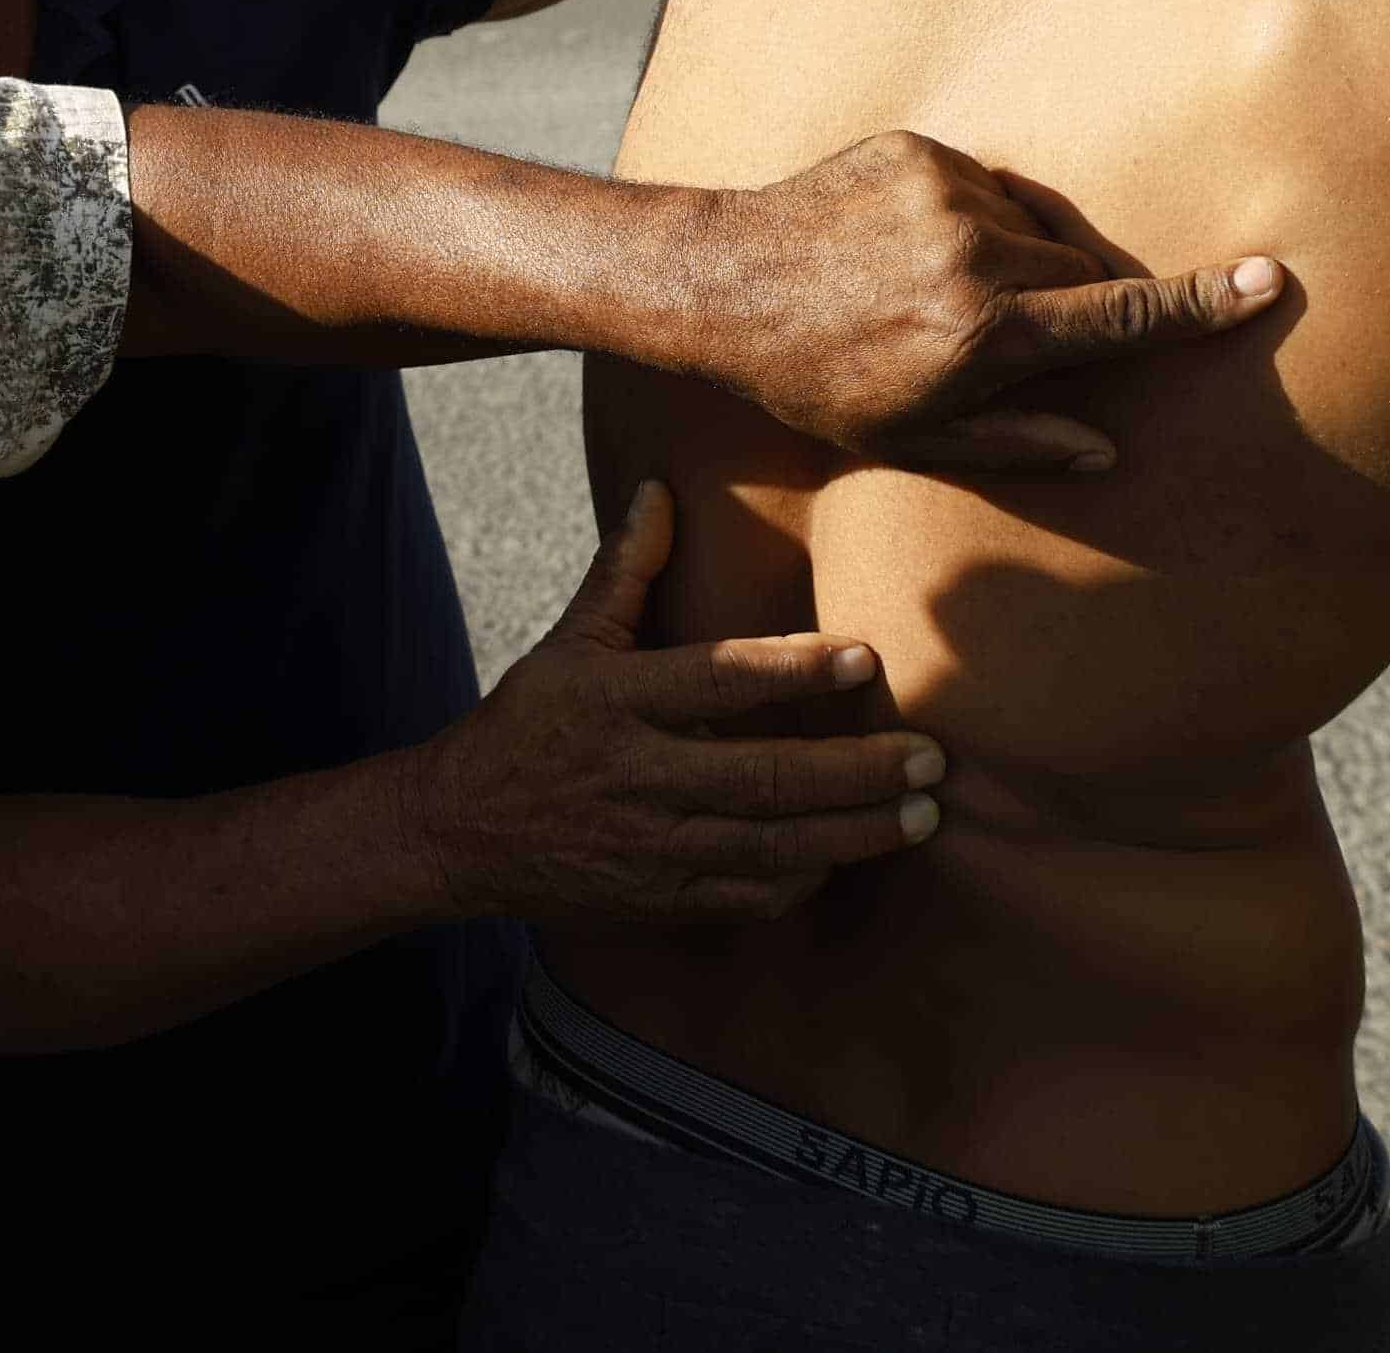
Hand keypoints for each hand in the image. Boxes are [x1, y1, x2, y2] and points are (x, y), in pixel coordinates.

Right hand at [398, 483, 942, 924]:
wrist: (456, 835)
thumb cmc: (524, 725)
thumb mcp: (567, 643)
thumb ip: (625, 572)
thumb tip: (660, 488)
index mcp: (615, 701)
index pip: (718, 681)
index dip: (794, 669)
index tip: (867, 656)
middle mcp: (637, 776)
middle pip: (765, 777)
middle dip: (857, 771)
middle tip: (932, 756)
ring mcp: (649, 847)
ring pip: (771, 847)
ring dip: (855, 833)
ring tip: (924, 813)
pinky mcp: (656, 901)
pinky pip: (747, 897)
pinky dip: (804, 880)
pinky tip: (851, 857)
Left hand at [691, 131, 1286, 473]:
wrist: (726, 283)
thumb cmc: (820, 380)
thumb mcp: (911, 437)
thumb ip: (1019, 443)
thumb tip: (1106, 449)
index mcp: (984, 334)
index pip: (1118, 317)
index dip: (1198, 303)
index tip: (1267, 279)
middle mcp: (975, 255)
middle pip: (1081, 270)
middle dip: (1065, 301)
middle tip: (998, 331)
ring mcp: (946, 192)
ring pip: (1035, 226)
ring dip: (1013, 256)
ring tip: (931, 288)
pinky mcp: (920, 148)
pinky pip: (984, 184)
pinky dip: (968, 215)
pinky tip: (908, 246)